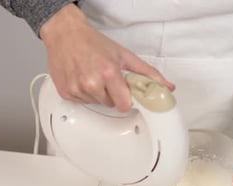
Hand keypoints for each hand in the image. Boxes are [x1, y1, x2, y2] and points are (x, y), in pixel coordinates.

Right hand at [39, 4, 174, 111]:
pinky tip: (82, 79)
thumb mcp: (124, 55)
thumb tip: (167, 86)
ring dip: (97, 94)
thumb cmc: (93, 43)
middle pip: (110, 104)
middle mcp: (91, 83)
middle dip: (111, 94)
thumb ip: (147, 73)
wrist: (66, 34)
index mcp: (108, 73)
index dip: (126, 99)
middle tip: (106, 78)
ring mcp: (77, 89)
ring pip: (96, 104)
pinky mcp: (66, 93)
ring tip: (93, 75)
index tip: (124, 92)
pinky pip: (82, 102)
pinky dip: (84, 93)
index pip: (124, 105)